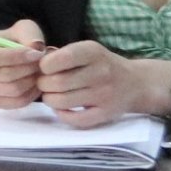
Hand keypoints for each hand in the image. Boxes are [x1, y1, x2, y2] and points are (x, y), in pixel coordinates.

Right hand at [0, 18, 46, 110]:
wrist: (16, 54)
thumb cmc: (18, 40)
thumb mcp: (24, 29)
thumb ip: (30, 36)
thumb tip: (35, 48)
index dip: (16, 57)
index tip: (37, 54)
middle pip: (5, 76)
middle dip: (28, 70)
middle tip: (42, 64)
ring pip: (13, 90)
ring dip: (31, 82)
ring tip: (39, 73)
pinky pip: (16, 103)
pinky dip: (30, 95)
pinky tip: (36, 85)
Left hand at [35, 40, 166, 127]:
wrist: (136, 83)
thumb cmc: (102, 64)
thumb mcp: (87, 50)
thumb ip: (62, 55)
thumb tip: (34, 63)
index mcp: (93, 52)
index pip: (62, 58)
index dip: (45, 65)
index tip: (44, 68)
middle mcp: (100, 72)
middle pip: (58, 82)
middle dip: (43, 84)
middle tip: (44, 84)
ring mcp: (104, 95)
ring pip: (63, 101)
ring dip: (49, 99)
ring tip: (51, 95)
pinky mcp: (106, 114)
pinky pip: (76, 119)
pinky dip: (63, 115)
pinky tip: (62, 108)